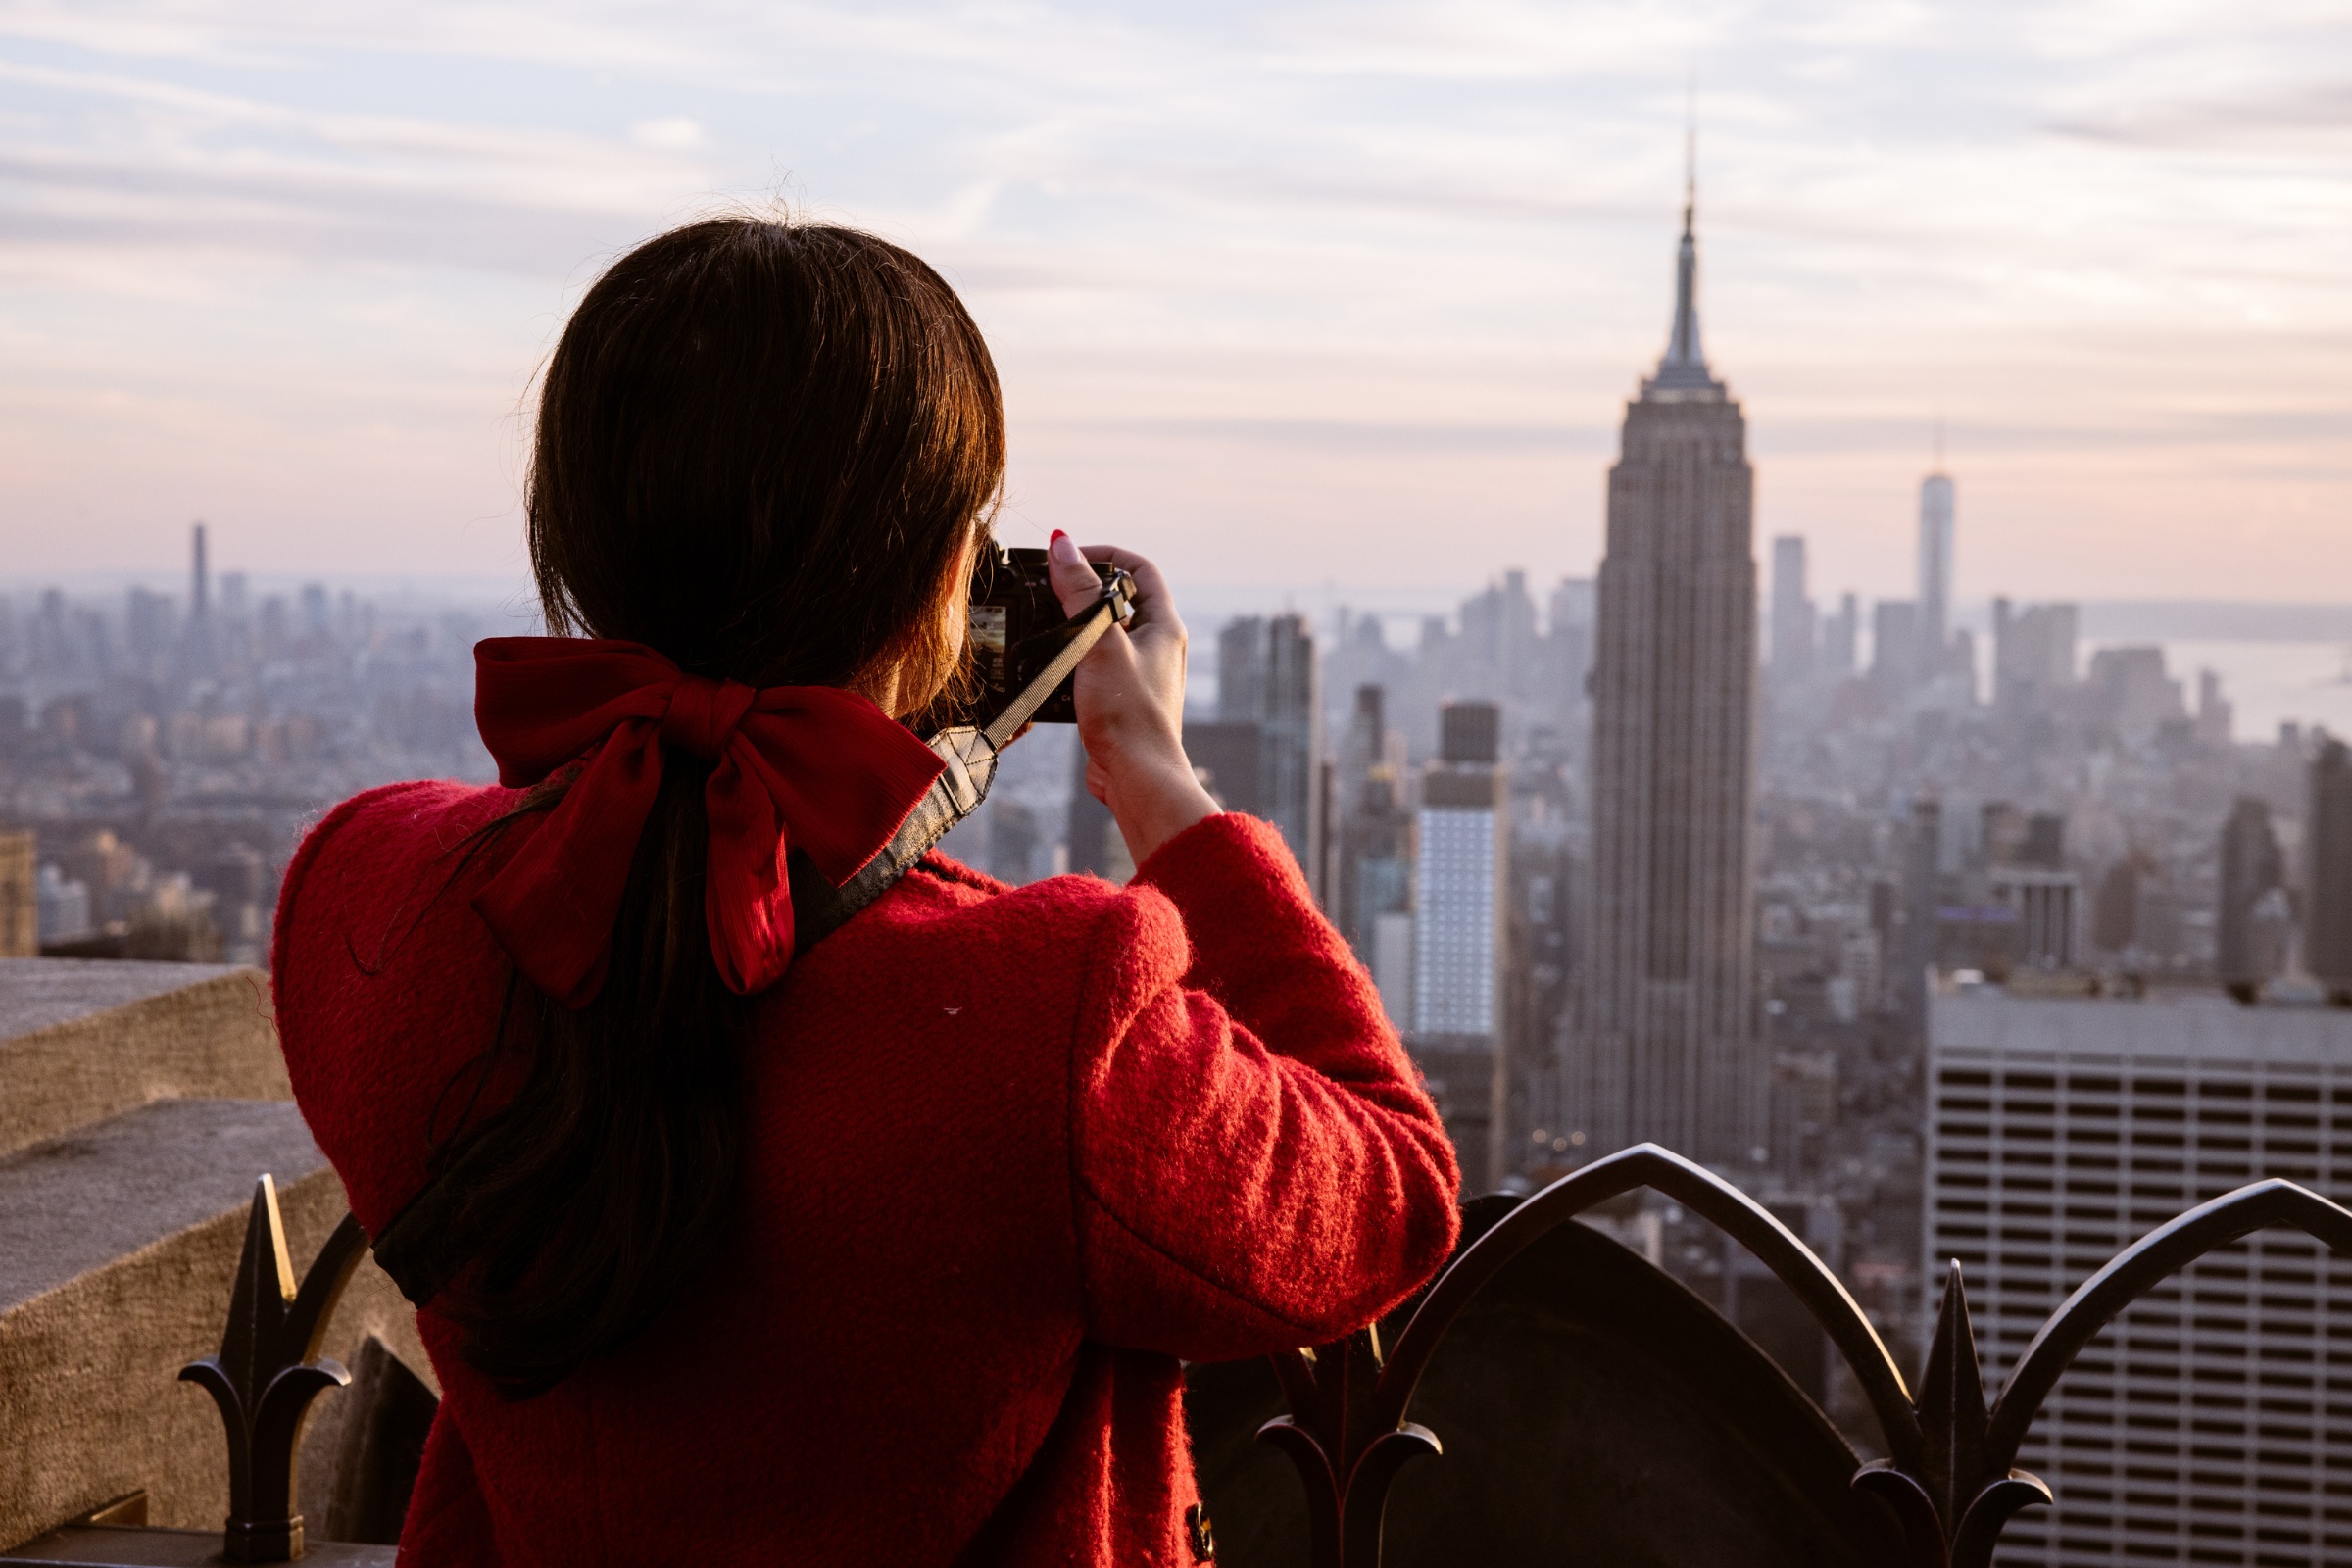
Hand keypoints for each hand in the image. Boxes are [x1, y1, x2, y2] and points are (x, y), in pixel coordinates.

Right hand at [1045, 531, 1220, 868]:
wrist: (1137, 776)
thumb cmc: (1128, 712)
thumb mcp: (1099, 642)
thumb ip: (1079, 593)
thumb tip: (1063, 545)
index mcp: (1164, 625)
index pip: (1140, 568)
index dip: (1105, 554)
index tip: (1069, 556)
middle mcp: (1158, 647)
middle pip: (1120, 599)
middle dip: (1084, 590)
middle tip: (1048, 589)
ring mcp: (1141, 675)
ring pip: (1105, 635)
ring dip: (1075, 627)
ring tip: (1044, 625)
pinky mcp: (1121, 701)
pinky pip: (1095, 667)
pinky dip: (1072, 660)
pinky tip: (1050, 667)